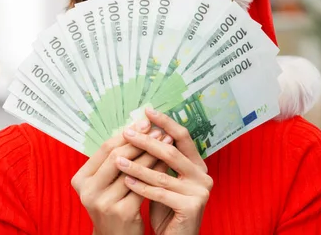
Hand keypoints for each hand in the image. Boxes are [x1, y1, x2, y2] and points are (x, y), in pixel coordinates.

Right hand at [71, 119, 170, 234]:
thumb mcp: (104, 184)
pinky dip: (156, 170)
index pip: (105, 149)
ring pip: (133, 170)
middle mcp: (88, 191)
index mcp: (81, 180)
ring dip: (152, 153)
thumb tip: (135, 127)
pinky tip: (167, 162)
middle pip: (117, 156)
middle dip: (140, 141)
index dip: (126, 134)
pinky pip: (144, 185)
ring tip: (166, 141)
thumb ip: (113, 161)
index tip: (144, 122)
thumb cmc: (113, 205)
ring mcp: (104, 203)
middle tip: (158, 129)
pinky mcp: (122, 212)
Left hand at [117, 108, 212, 234]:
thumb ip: (157, 160)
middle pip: (171, 151)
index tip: (146, 111)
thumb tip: (138, 132)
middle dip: (146, 141)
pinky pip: (160, 193)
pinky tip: (125, 181)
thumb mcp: (163, 179)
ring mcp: (200, 191)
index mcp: (198, 165)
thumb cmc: (166, 209)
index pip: (182, 137)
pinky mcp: (192, 206)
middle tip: (127, 132)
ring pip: (162, 173)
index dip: (165, 122)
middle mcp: (203, 175)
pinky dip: (141, 187)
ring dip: (136, 165)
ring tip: (117, 160)